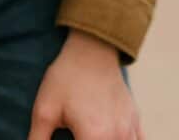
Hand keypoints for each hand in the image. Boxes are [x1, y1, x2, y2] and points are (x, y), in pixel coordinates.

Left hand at [29, 30, 143, 139]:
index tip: (63, 138)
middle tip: (72, 134)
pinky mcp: (134, 118)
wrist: (93, 48)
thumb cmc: (67, 78)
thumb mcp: (44, 111)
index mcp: (94, 137)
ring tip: (88, 135)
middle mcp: (117, 136)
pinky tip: (113, 138)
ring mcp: (129, 127)